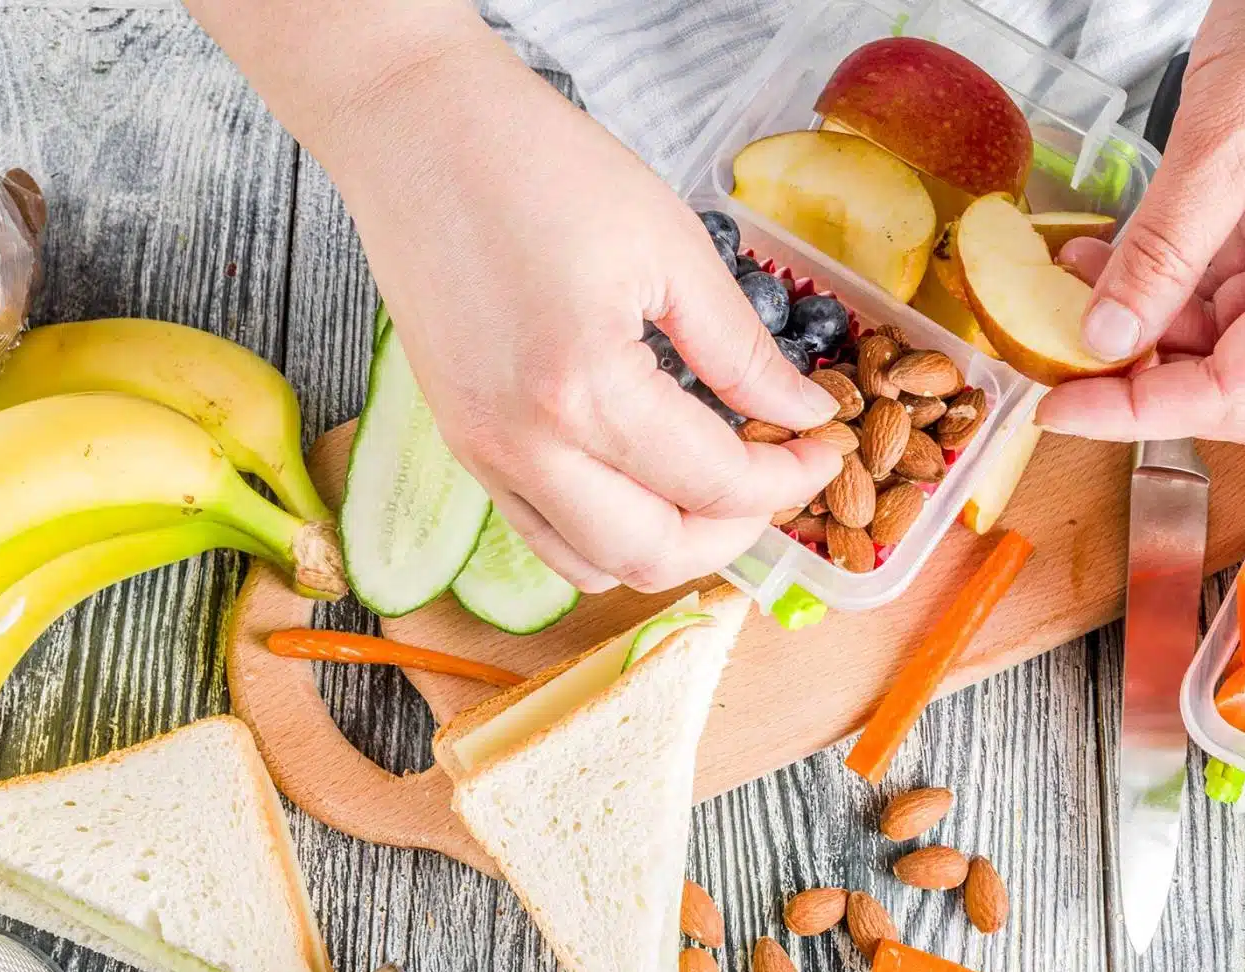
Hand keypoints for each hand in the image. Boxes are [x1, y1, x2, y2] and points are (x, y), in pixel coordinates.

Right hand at [186, 1, 839, 592]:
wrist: (418, 133)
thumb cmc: (540, 166)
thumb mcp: (671, 245)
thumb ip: (742, 349)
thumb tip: (806, 413)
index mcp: (585, 389)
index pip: (715, 483)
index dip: (790, 477)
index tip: (826, 444)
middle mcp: (525, 445)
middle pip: (656, 554)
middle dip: (738, 529)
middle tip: (779, 473)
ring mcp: (485, 455)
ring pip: (596, 566)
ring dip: (671, 545)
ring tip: (715, 484)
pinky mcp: (465, 448)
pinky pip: (544, 537)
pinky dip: (607, 535)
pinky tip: (647, 480)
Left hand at [1036, 0, 1244, 445]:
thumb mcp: (1235, 124)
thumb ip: (1168, 240)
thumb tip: (1105, 338)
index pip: (1243, 390)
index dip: (1144, 412)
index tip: (1058, 407)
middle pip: (1241, 388)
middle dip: (1147, 388)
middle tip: (1057, 368)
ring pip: (1221, 342)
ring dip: (1141, 335)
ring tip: (1061, 296)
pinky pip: (1218, 284)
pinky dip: (1156, 285)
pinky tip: (1098, 264)